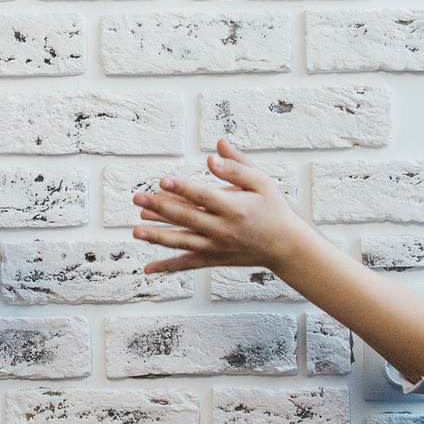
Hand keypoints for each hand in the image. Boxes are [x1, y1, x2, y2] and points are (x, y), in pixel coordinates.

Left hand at [131, 140, 318, 274]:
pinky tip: (148, 269)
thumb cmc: (273, 208)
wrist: (286, 246)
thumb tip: (213, 155)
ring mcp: (216, 246)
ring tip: (136, 230)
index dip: (183, 188)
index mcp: (234, 207)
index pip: (203, 196)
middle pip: (187, 218)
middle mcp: (223, 229)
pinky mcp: (214, 259)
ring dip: (158, 237)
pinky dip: (168, 267)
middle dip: (160, 208)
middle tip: (138, 198)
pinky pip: (188, 264)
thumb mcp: (261, 182)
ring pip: (183, 242)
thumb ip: (236, 167)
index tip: (163, 181)